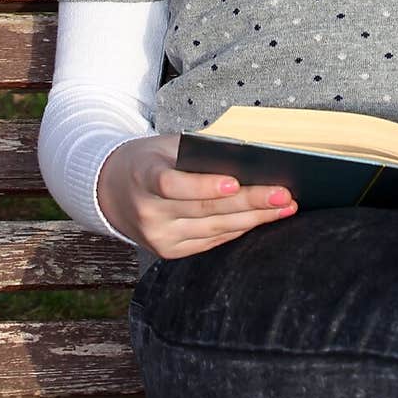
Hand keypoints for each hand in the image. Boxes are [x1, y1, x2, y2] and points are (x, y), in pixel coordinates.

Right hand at [96, 133, 297, 259]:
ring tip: (285, 207)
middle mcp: (149, 212)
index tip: (235, 182)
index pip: (174, 185)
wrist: (112, 191)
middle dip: (250, 202)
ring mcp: (159, 237)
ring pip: (214, 228)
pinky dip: (238, 229)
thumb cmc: (149, 160)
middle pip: (205, 209)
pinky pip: (211, 240)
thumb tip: (249, 158)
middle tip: (284, 195)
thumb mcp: (165, 146)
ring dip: (254, 219)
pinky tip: (262, 219)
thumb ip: (198, 153)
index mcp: (144, 177)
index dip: (205, 185)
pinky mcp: (169, 251)